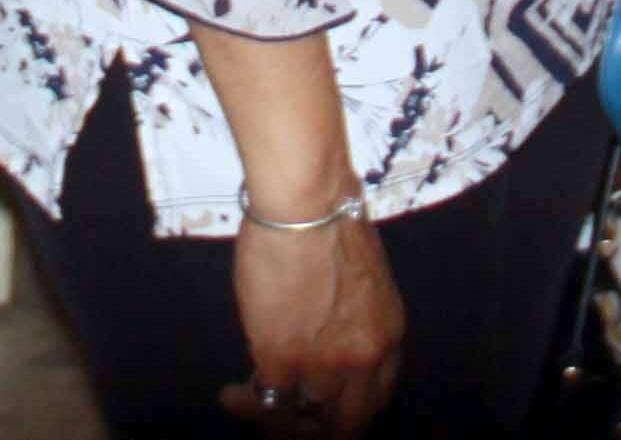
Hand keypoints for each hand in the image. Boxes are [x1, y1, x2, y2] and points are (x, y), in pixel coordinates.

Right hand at [227, 208, 399, 437]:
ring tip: (247, 401)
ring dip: (275, 417)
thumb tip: (322, 336)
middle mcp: (363, 359)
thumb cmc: (327, 220)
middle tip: (289, 420)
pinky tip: (232, 395)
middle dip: (315, 429)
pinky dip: (247, 402)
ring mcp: (323, 363)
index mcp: (387, 335)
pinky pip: (268, 401)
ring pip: (303, 418)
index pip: (376, 397)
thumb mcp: (361, 281)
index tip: (322, 405)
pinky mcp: (283, 358)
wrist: (306, 203)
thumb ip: (350, 320)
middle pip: (346, 423)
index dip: (346, 409)